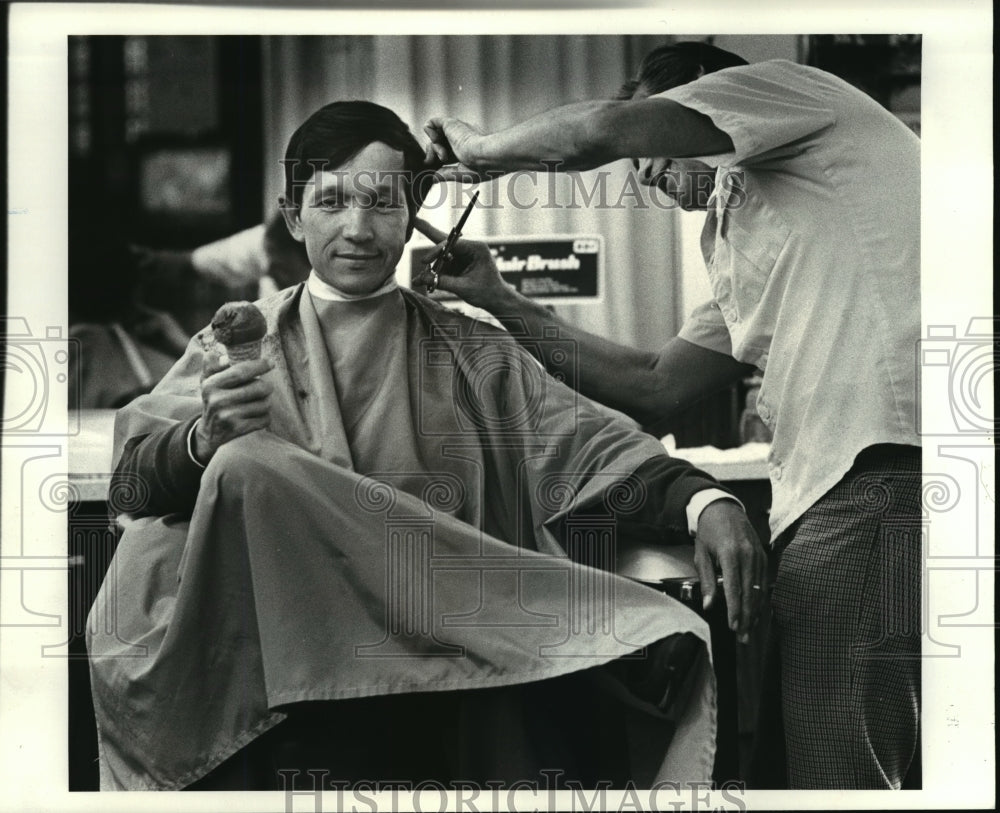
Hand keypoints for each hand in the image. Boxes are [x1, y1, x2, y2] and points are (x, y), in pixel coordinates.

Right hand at [193, 350, 272, 462]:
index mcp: (211, 385)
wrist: (208, 432)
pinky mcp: (239, 429)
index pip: (240, 372)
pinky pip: (265, 419)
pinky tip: (256, 414)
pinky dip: (265, 416)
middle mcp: (218, 401)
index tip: (270, 363)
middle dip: (267, 386)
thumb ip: (212, 365)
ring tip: (258, 401)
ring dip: (266, 401)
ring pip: (264, 404)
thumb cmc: (213, 399)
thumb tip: (224, 357)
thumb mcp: (207, 381)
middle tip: (265, 387)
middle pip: (258, 388)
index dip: (259, 366)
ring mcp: (229, 416)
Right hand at [412, 217, 512, 310]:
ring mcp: (464, 256)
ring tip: (420, 281)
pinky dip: (436, 274)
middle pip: (444, 247)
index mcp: (476, 248)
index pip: (450, 243)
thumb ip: (442, 282)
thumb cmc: (487, 293)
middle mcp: (470, 249)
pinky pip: (444, 266)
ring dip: (432, 269)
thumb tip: (421, 279)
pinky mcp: (460, 265)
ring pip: (442, 258)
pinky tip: (425, 282)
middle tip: (419, 243)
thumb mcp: (463, 288)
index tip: (423, 259)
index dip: (435, 250)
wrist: (497, 300)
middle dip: (431, 255)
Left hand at [423, 117, 500, 183]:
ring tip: (444, 156)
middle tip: (436, 163)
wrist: (486, 156)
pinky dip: (429, 132)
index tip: (434, 170)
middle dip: (432, 156)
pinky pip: (431, 123)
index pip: (444, 154)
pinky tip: (436, 141)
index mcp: (463, 150)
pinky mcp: (450, 124)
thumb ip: (444, 174)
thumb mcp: (459, 174)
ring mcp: (454, 131)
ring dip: (434, 149)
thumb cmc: (481, 167)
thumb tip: (433, 178)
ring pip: (434, 138)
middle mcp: (459, 139)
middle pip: (437, 146)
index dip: (436, 162)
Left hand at [692, 500, 766, 642]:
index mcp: (731, 554)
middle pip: (750, 593)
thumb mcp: (701, 554)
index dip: (734, 610)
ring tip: (749, 629)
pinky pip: (764, 582)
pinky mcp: (764, 556)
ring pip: (760, 590)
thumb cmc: (709, 532)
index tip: (733, 626)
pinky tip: (756, 611)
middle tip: (743, 637)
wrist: (722, 508)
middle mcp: (748, 555)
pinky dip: (761, 599)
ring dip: (755, 611)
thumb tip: (708, 604)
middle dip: (747, 617)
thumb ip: (706, 580)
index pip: (734, 589)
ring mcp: (759, 555)